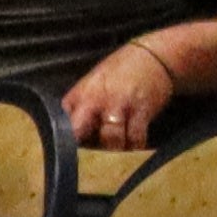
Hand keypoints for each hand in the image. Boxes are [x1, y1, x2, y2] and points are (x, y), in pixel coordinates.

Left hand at [61, 41, 183, 151]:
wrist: (154, 56)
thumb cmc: (119, 73)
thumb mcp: (91, 85)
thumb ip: (79, 108)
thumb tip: (72, 136)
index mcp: (79, 95)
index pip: (62, 125)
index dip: (66, 142)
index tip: (73, 153)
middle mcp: (95, 100)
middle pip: (80, 133)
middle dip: (85, 149)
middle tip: (93, 160)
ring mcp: (119, 105)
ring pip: (111, 140)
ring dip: (115, 151)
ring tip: (117, 154)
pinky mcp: (141, 110)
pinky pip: (136, 138)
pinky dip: (136, 147)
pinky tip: (136, 147)